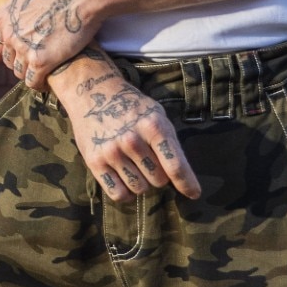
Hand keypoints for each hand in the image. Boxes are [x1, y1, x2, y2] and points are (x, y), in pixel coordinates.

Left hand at [0, 0, 98, 92]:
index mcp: (3, 18)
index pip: (0, 43)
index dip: (14, 47)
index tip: (28, 47)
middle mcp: (9, 35)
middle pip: (9, 59)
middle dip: (22, 61)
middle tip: (40, 60)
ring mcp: (23, 49)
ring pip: (20, 72)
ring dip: (31, 73)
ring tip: (46, 70)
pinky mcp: (40, 61)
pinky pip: (33, 82)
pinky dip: (40, 84)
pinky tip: (50, 80)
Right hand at [54, 66, 200, 202]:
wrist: (92, 93)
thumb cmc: (130, 106)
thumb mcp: (156, 115)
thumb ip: (168, 142)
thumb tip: (181, 177)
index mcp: (153, 126)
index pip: (175, 165)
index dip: (187, 183)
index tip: (194, 194)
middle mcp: (132, 140)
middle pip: (158, 180)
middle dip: (158, 175)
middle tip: (149, 162)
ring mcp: (112, 151)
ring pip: (139, 188)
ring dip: (141, 183)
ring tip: (135, 167)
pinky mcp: (94, 161)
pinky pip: (118, 194)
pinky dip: (125, 193)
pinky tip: (124, 180)